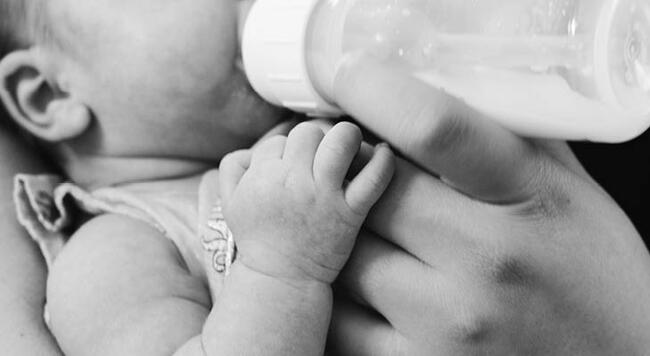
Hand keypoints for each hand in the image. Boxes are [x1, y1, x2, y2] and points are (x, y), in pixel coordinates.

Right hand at [218, 122, 393, 283]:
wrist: (281, 279)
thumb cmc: (257, 238)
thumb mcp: (230, 202)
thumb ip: (233, 167)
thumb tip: (255, 147)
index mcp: (261, 177)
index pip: (278, 141)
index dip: (285, 152)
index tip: (290, 170)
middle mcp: (292, 182)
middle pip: (308, 133)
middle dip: (314, 141)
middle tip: (318, 159)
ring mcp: (323, 196)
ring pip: (341, 140)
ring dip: (347, 137)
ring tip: (348, 147)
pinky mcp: (350, 212)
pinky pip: (374, 178)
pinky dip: (383, 161)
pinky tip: (384, 152)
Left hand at [328, 55, 649, 354]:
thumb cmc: (592, 274)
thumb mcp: (570, 190)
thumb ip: (505, 139)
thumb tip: (433, 91)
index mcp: (528, 197)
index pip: (433, 128)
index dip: (374, 93)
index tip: (349, 81)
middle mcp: (485, 261)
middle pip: (369, 192)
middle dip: (353, 174)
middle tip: (358, 169)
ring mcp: (447, 323)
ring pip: (344, 256)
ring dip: (345, 235)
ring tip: (372, 231)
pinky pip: (341, 320)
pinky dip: (344, 295)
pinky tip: (370, 283)